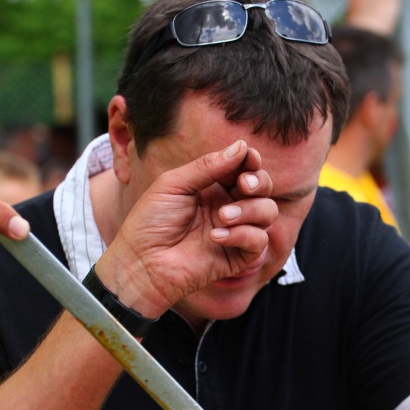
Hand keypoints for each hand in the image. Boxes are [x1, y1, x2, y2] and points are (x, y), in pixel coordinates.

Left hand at [96, 139, 276, 316]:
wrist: (142, 263)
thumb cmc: (151, 223)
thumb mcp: (174, 184)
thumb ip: (207, 166)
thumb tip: (242, 146)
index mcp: (212, 187)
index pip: (243, 168)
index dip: (250, 161)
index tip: (249, 157)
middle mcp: (227, 207)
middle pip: (262, 188)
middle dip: (259, 183)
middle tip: (243, 185)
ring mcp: (235, 232)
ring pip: (267, 212)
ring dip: (250, 210)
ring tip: (223, 216)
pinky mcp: (238, 257)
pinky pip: (258, 241)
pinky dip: (242, 235)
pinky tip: (216, 236)